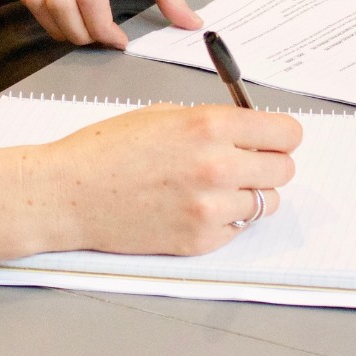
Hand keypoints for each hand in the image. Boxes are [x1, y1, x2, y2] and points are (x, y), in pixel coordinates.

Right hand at [0, 104, 302, 267]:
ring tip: (215, 188)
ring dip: (249, 194)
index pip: (287, 134)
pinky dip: (225, 220)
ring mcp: (211, 208)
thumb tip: (252, 132)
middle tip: (244, 163)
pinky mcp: (200, 240)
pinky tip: (194, 208)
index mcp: (211, 125)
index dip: (281, 136)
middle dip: (268, 164)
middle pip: (284, 170)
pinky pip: (238, 229)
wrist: (67, 193)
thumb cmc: (107, 150)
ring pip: (266, 203)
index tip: (273, 139)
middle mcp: (218, 166)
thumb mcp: (165, 115)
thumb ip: (214, 122)